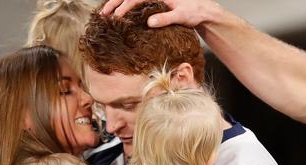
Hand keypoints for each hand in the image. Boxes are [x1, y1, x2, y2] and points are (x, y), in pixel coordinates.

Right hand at [100, 0, 222, 27]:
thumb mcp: (181, 16)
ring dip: (116, 4)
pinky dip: (124, 6)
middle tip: (102, 15)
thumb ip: (166, 19)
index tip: (116, 17)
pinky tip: (116, 14)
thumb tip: (149, 22)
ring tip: (104, 14)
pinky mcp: (153, 3)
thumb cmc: (194, 12)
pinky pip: (135, 2)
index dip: (124, 7)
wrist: (203, 11)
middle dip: (114, 3)